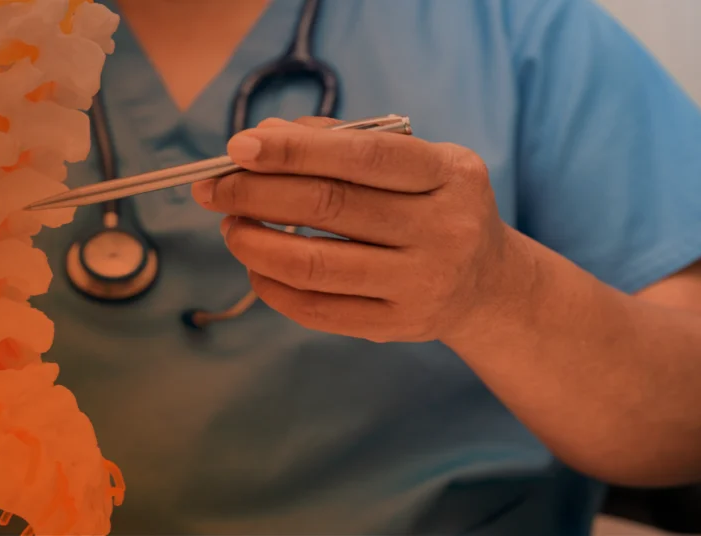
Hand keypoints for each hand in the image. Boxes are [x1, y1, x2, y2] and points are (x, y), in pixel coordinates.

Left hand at [191, 117, 535, 343]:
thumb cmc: (433, 206)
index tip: (238, 148)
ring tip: (231, 227)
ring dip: (255, 243)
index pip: (361, 155)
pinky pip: (318, 309)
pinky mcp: (399, 326)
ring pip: (315, 264)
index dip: (294, 151)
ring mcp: (423, 282)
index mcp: (448, 172)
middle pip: (329, 206)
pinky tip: (255, 265)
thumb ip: (343, 142)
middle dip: (256, 193)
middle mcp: (444, 228)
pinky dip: (272, 285)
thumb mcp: (413, 163)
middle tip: (212, 189)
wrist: (488, 284)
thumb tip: (264, 135)